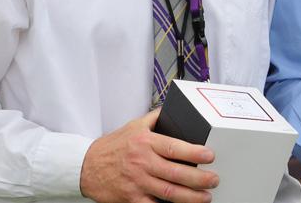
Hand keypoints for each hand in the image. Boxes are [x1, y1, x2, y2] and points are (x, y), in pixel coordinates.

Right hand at [80, 109, 218, 202]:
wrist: (87, 166)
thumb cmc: (113, 145)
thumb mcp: (135, 125)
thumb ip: (156, 117)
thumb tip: (174, 108)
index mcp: (146, 142)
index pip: (174, 147)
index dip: (194, 152)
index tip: (210, 156)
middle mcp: (143, 162)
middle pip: (175, 173)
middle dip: (198, 178)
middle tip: (213, 180)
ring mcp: (137, 182)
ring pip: (168, 192)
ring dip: (190, 197)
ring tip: (205, 197)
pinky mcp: (131, 199)